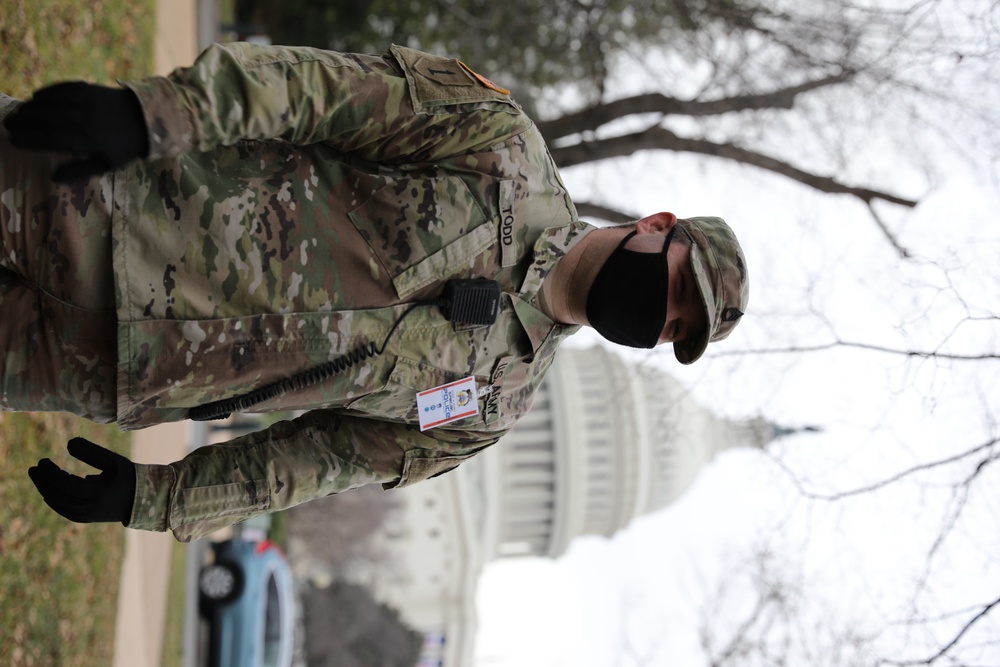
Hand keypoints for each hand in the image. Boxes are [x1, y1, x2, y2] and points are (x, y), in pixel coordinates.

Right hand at [3, 81, 148, 182]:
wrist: (147, 120)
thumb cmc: (123, 147)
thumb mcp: (105, 165)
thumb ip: (79, 171)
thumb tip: (53, 178)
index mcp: (89, 142)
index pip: (52, 140)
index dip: (30, 140)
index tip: (14, 140)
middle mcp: (86, 121)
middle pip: (48, 120)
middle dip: (25, 122)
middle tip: (7, 124)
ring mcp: (88, 103)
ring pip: (53, 103)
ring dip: (32, 107)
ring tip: (18, 112)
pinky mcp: (90, 89)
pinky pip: (64, 89)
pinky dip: (49, 92)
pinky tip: (35, 96)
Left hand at [28, 437, 136, 524]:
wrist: (142, 499)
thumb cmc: (127, 476)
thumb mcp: (113, 460)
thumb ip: (91, 452)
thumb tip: (68, 442)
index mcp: (96, 494)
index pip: (64, 484)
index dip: (50, 473)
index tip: (43, 460)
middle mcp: (89, 508)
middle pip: (57, 495)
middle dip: (42, 481)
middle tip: (35, 467)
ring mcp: (86, 516)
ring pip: (57, 504)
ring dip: (45, 490)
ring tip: (38, 475)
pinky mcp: (85, 519)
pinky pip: (63, 510)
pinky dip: (53, 500)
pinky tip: (48, 489)